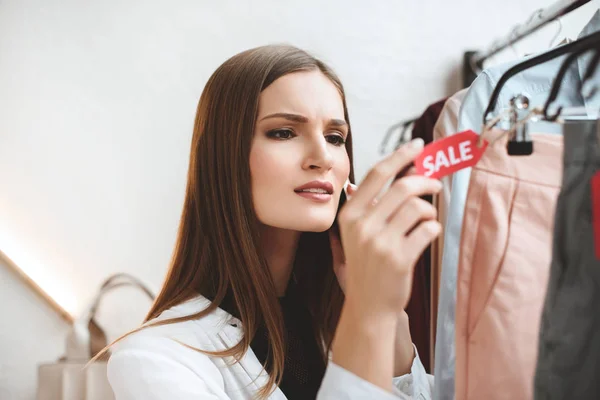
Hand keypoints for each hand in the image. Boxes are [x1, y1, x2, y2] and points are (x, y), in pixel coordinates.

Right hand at [335, 140, 441, 314]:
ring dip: (430, 211)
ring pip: (418, 208)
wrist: (368, 306)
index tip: (417, 146)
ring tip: (426, 221)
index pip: (377, 174)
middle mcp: (362, 226)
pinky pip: (428, 230)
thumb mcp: (358, 232)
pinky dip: (433, 229)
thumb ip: (372, 202)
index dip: (400, 156)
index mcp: (349, 215)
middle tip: (436, 184)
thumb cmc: (367, 264)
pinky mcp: (400, 258)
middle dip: (426, 181)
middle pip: (402, 187)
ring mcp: (380, 243)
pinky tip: (426, 236)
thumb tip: (403, 169)